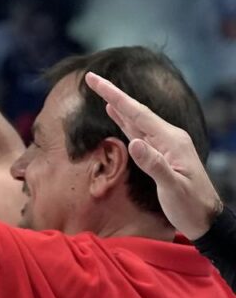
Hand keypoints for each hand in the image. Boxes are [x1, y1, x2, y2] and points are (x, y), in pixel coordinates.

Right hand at [85, 72, 222, 238]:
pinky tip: (116, 113)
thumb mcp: (172, 188)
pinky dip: (124, 119)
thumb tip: (133, 143)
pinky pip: (138, 130)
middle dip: (112, 94)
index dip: (114, 96)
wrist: (206, 220)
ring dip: (117, 104)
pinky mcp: (160, 152)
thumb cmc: (190, 206)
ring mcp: (165, 144)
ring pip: (136, 119)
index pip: (137, 113)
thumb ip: (154, 164)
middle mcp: (168, 137)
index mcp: (170, 140)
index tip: (94, 80)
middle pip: (135, 111)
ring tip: (100, 90)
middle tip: (91, 78)